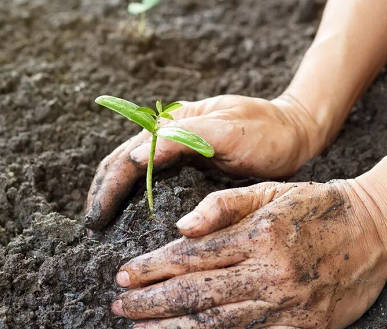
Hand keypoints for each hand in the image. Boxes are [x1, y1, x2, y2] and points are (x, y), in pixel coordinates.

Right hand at [85, 95, 323, 229]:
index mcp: (173, 123)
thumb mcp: (228, 129)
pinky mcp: (188, 164)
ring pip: (133, 172)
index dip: (108, 188)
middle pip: (122, 164)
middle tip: (92, 228)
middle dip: (103, 193)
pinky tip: (129, 215)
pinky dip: (134, 197)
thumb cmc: (265, 130)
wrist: (294, 132)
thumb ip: (184, 138)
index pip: (128, 157)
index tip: (96, 218)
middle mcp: (168, 134)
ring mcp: (177, 149)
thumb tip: (134, 158)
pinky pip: (152, 180)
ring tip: (101, 224)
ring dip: (113, 195)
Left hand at [110, 180, 386, 328]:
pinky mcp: (299, 327)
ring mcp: (284, 304)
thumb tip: (181, 227)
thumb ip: (224, 206)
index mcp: (257, 235)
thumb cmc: (315, 206)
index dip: (152, 267)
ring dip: (171, 326)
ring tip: (139, 328)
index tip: (123, 274)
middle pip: (195, 292)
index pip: (191, 256)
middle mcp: (267, 272)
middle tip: (119, 304)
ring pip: (215, 322)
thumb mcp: (270, 192)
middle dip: (151, 301)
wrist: (371, 230)